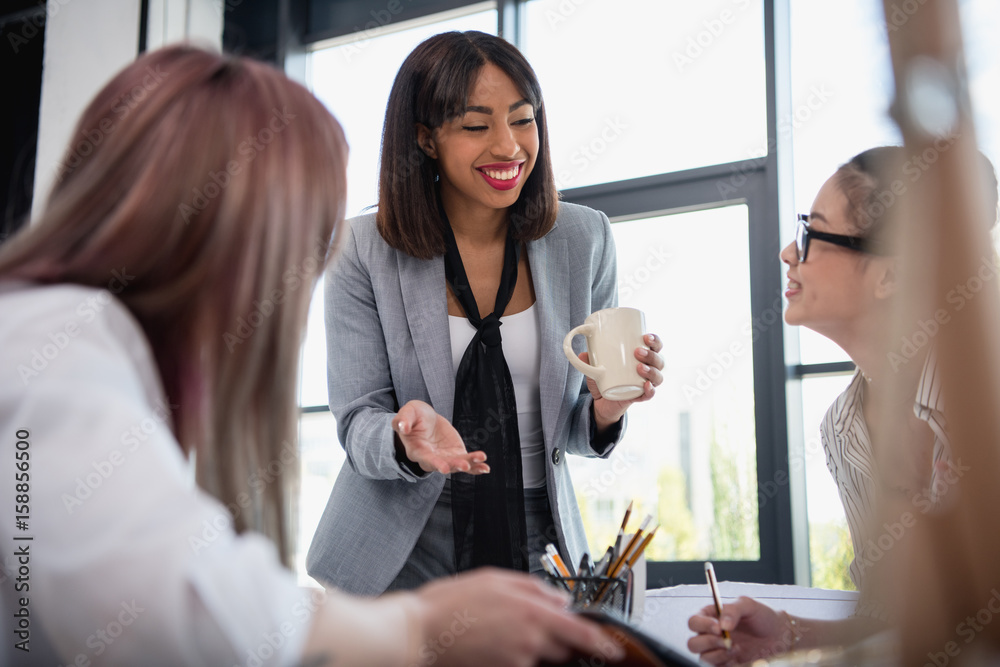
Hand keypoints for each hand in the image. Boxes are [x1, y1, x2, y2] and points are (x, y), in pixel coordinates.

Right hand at [393, 400, 489, 474]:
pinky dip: (476, 466)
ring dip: (470, 464)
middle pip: (444, 465)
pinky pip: (467, 462)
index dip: (435, 463)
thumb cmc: (413, 416)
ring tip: (482, 462)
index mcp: (417, 451)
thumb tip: (402, 426)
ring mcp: (445, 458)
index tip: (444, 468)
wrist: (426, 419)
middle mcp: (432, 459)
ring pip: (458, 465)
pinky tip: (486, 468)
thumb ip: (403, 420)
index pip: (426, 459)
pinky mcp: (456, 454)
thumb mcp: (407, 413)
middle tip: (465, 465)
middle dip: (455, 466)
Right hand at [415, 568, 625, 666]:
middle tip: (530, 626)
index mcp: (532, 612)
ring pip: (539, 657)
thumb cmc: (450, 605)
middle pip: (562, 648)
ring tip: (499, 632)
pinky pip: (519, 664)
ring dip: (531, 647)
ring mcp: (517, 662)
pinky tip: (490, 643)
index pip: (580, 633)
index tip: (613, 648)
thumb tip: (559, 599)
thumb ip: (534, 588)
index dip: (600, 643)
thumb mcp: (494, 579)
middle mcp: (529, 641)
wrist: (419, 635)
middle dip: (557, 640)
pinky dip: (512, 656)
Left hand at [584, 333, 664, 430]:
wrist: (602, 402)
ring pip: (658, 377)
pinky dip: (650, 390)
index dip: (655, 341)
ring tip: (640, 367)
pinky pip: (650, 395)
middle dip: (651, 355)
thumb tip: (582, 354)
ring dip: (652, 371)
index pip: (655, 347)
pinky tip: (647, 385)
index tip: (646, 336)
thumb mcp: (595, 367)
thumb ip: (589, 361)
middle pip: (659, 361)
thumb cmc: (604, 378)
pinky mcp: (639, 397)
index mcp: (641, 357)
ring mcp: (645, 384)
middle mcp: (647, 370)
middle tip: (637, 351)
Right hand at [687, 596, 797, 665]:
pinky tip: (738, 657)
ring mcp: (717, 652)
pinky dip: (725, 664)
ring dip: (718, 655)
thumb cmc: (762, 617)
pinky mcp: (725, 664)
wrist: (779, 636)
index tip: (718, 628)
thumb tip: (722, 625)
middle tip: (726, 641)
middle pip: (692, 644)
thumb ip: (733, 610)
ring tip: (736, 648)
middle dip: (708, 643)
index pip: (694, 622)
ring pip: (703, 658)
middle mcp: (710, 635)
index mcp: (710, 618)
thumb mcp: (748, 606)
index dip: (702, 626)